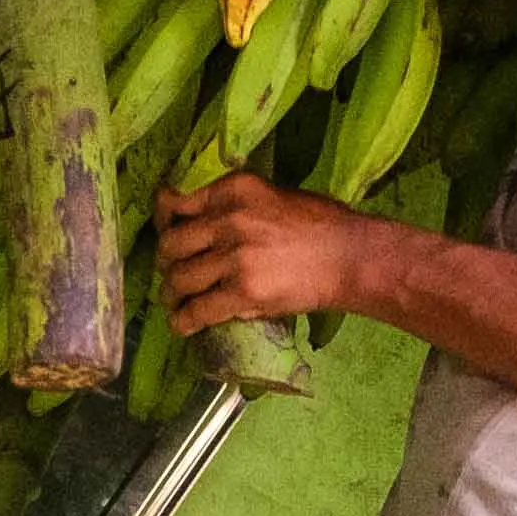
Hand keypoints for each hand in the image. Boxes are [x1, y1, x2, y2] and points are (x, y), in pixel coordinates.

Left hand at [155, 173, 387, 336]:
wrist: (352, 257)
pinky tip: (183, 325)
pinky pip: (197, 310)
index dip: (164, 222)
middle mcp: (228, 219)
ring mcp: (234, 256)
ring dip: (172, 295)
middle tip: (172, 274)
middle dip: (166, 263)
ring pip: (179, 279)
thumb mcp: (276, 196)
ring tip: (176, 302)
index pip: (178, 203)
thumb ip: (239, 207)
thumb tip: (208, 225)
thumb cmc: (324, 225)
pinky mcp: (243, 292)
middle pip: (171, 244)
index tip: (164, 232)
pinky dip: (183, 321)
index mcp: (234, 190)